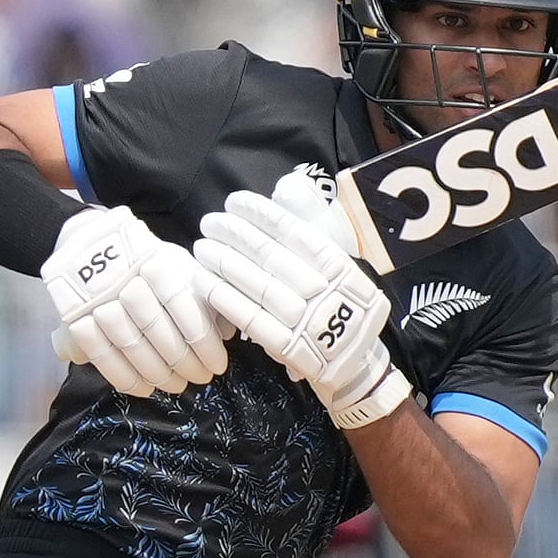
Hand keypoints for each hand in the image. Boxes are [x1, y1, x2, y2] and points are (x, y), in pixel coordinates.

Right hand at [42, 206, 229, 396]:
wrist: (92, 242)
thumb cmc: (148, 260)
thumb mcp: (180, 265)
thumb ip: (203, 294)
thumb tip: (228, 331)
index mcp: (154, 263)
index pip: (184, 307)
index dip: (203, 341)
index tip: (218, 364)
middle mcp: (123, 279)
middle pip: (156, 329)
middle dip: (183, 361)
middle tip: (201, 378)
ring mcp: (95, 299)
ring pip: (129, 343)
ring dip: (157, 372)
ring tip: (177, 385)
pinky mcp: (74, 316)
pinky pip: (99, 353)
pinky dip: (124, 376)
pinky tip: (145, 388)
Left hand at [193, 184, 409, 427]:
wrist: (356, 361)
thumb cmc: (342, 306)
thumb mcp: (343, 269)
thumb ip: (315, 238)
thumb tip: (284, 196)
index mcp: (339, 267)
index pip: (294, 232)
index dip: (261, 214)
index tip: (234, 202)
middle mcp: (324, 291)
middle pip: (271, 255)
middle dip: (235, 234)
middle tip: (209, 222)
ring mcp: (306, 320)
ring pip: (258, 285)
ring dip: (224, 262)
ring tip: (202, 246)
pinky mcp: (288, 347)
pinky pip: (251, 318)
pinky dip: (225, 298)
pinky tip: (203, 281)